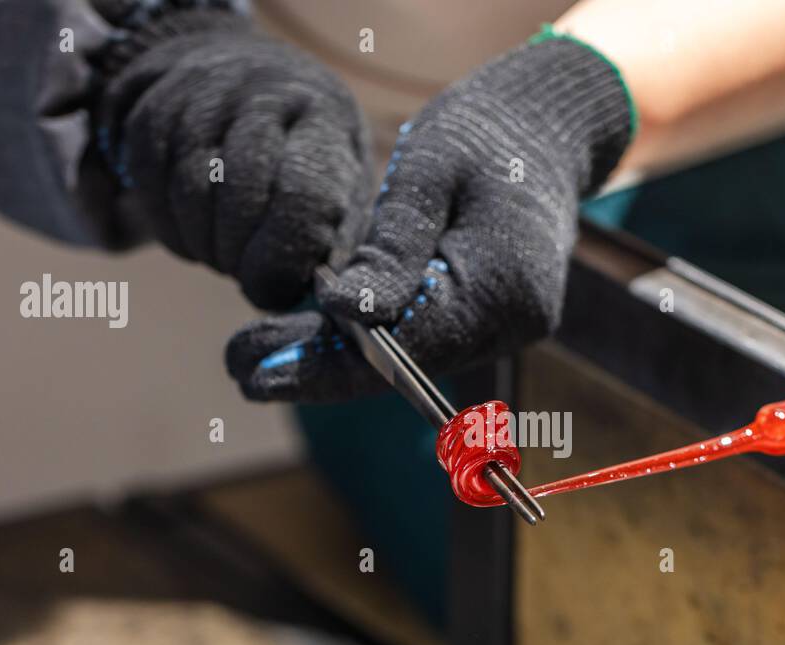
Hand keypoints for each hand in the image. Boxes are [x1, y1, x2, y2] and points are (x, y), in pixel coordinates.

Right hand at [96, 7, 372, 310]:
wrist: (254, 92)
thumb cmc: (307, 170)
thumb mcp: (337, 202)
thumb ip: (328, 254)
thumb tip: (315, 305)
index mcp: (325, 123)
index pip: (303, 194)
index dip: (281, 256)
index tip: (269, 289)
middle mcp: (267, 92)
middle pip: (240, 190)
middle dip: (237, 252)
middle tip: (244, 271)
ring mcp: (206, 90)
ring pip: (188, 186)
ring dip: (201, 242)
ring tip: (222, 253)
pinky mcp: (156, 101)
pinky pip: (148, 174)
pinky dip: (164, 222)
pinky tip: (191, 233)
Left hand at [224, 33, 633, 401]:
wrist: (545, 131)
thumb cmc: (484, 136)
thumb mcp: (427, 174)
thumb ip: (390, 248)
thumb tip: (343, 313)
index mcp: (503, 288)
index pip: (405, 348)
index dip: (328, 367)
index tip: (258, 373)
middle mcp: (511, 325)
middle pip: (402, 367)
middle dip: (319, 370)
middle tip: (239, 366)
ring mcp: (505, 330)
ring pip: (408, 360)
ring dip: (338, 357)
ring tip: (259, 349)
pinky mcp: (491, 325)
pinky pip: (421, 341)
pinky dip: (370, 339)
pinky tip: (314, 332)